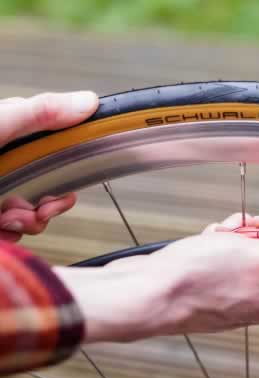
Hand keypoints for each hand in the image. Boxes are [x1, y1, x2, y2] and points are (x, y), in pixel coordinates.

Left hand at [0, 91, 98, 240]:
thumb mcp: (2, 125)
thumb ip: (41, 113)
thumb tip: (89, 102)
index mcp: (11, 136)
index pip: (57, 146)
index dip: (69, 167)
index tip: (68, 185)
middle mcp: (8, 164)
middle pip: (48, 186)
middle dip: (48, 205)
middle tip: (39, 210)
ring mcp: (1, 190)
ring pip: (32, 213)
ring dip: (28, 223)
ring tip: (8, 219)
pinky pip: (15, 231)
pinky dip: (12, 234)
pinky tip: (2, 228)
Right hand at [55, 206, 258, 342]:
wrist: (143, 291)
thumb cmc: (194, 280)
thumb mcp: (256, 258)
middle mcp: (252, 296)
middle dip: (258, 230)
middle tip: (243, 228)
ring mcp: (227, 288)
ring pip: (245, 246)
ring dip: (233, 233)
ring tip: (217, 236)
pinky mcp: (206, 278)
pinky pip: (221, 251)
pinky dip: (214, 240)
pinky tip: (203, 242)